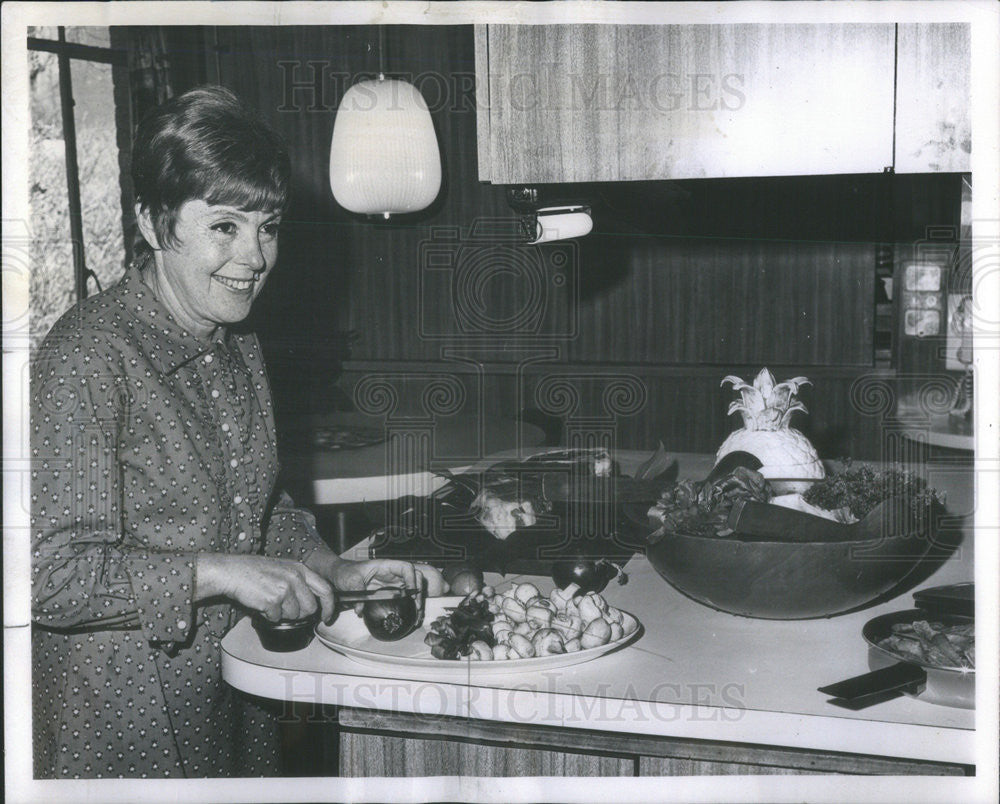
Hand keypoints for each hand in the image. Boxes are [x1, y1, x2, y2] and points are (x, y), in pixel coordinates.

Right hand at [196, 553, 335, 622]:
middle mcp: (295, 578)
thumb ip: (300, 582)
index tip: (326, 616)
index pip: (325, 589)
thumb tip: (312, 602)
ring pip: (294, 615)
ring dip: (283, 614)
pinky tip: (262, 604)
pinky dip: (269, 616)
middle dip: (301, 614)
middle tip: (286, 610)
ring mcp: (285, 589)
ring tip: (270, 602)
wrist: (233, 572)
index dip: (329, 606)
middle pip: (310, 608)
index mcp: (301, 569)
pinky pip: (277, 618)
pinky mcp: (272, 601)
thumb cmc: (255, 571)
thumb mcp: (284, 568)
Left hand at [305, 551, 447, 616]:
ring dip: (417, 602)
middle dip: (419, 592)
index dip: (412, 579)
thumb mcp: (349, 580)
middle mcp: (393, 574)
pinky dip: (410, 607)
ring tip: (417, 617)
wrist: (340, 576)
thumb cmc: (346, 572)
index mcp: (386, 566)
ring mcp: (393, 583)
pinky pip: (405, 598)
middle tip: (416, 608)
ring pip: (413, 589)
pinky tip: (411, 618)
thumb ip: (356, 592)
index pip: (406, 567)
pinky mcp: (390, 593)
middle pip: (415, 578)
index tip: (411, 593)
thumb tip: (361, 610)